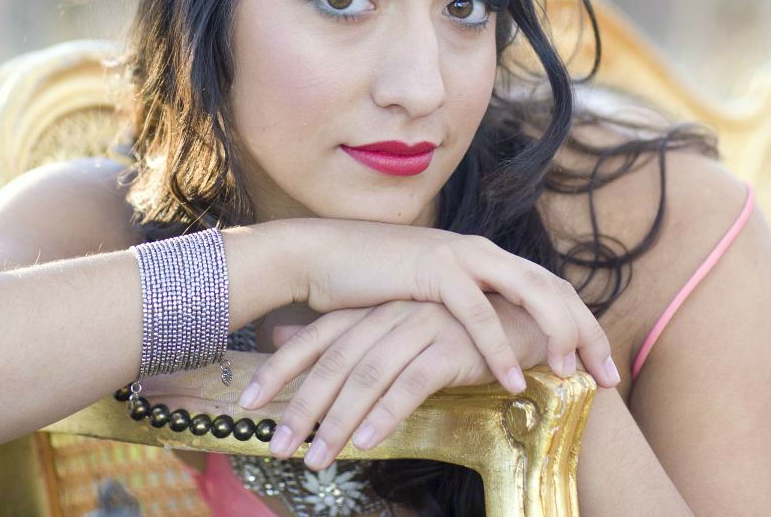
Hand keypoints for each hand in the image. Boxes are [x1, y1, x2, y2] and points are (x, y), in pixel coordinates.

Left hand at [237, 295, 585, 468]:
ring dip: (338, 421)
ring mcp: (421, 326)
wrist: (524, 318)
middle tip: (277, 447)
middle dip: (302, 409)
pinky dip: (388, 413)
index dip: (279, 370)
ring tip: (317, 459)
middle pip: (334, 363)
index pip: (315, 339)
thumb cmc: (453, 331)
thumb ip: (343, 337)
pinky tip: (368, 440)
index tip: (246, 405)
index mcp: (374, 311)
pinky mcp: (453, 345)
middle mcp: (390, 314)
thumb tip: (278, 337)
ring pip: (367, 376)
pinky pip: (413, 383)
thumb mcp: (394, 332)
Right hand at [289, 218, 615, 394]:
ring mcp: (460, 256)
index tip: (603, 365)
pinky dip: (498, 346)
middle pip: (553, 288)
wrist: (322, 256)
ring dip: (555, 333)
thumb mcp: (432, 298)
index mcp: (486, 257)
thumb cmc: (373, 284)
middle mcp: (482, 251)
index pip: (550, 288)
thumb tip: (495, 341)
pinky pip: (476, 313)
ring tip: (570, 373)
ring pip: (528, 292)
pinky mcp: (433, 270)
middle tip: (610, 375)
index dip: (582, 324)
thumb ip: (465, 309)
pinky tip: (512, 377)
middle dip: (586, 331)